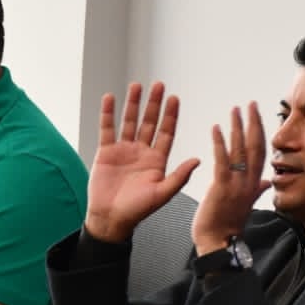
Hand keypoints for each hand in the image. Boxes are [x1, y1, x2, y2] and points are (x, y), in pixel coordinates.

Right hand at [83, 82, 199, 241]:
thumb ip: (180, 176)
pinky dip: (108, 113)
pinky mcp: (106, 152)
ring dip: (133, 103)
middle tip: (159, 85)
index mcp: (157, 160)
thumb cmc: (137, 211)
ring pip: (130, 121)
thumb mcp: (163, 194)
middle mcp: (142, 152)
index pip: (166, 132)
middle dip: (154, 103)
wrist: (111, 219)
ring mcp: (124, 150)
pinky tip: (110, 99)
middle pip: (149, 122)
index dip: (171, 115)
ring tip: (137, 86)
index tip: (174, 99)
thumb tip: (198, 159)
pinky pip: (107, 128)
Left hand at [191, 102, 268, 253]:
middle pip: (254, 147)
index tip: (257, 116)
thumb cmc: (227, 226)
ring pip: (240, 151)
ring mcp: (236, 185)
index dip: (260, 132)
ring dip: (237, 128)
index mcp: (253, 185)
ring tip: (235, 110)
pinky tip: (217, 129)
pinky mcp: (221, 188)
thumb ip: (257, 190)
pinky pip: (222, 162)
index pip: (261, 153)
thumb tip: (266, 182)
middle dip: (253, 124)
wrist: (219, 245)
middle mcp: (248, 182)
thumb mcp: (246, 205)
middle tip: (250, 105)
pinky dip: (220, 144)